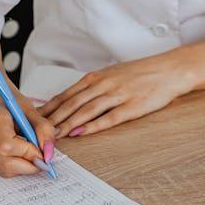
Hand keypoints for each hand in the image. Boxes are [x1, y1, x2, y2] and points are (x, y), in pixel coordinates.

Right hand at [0, 92, 55, 177]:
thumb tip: (48, 153)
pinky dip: (14, 166)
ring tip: (31, 153)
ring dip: (23, 166)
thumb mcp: (31, 109)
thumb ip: (43, 129)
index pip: (7, 145)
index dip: (28, 152)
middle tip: (42, 158)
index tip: (42, 153)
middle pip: (5, 162)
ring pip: (3, 169)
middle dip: (28, 164)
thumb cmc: (10, 103)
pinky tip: (19, 153)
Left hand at [38, 54, 190, 137]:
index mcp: (97, 76)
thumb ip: (93, 87)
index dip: (49, 107)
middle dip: (53, 118)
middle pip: (73, 103)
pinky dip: (93, 126)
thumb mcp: (113, 74)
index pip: (67, 94)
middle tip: (37, 131)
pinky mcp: (132, 106)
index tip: (34, 118)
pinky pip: (109, 118)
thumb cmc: (140, 73)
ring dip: (68, 123)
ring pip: (87, 110)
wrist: (169, 70)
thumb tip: (72, 101)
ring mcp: (118, 95)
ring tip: (54, 135)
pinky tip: (81, 133)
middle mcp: (104, 84)